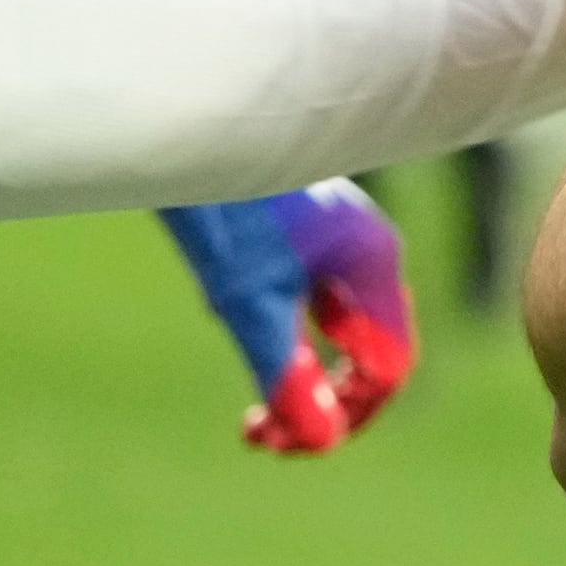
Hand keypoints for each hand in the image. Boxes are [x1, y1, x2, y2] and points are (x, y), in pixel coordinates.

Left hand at [158, 181, 417, 454]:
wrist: (177, 122)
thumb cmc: (220, 203)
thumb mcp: (248, 300)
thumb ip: (286, 372)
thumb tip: (318, 440)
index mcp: (372, 261)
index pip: (388, 366)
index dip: (348, 416)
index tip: (290, 442)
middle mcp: (362, 249)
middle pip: (365, 354)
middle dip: (318, 402)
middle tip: (261, 436)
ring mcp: (331, 237)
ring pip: (332, 332)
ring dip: (295, 374)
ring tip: (247, 406)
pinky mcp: (296, 230)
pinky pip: (305, 302)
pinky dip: (278, 333)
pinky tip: (232, 320)